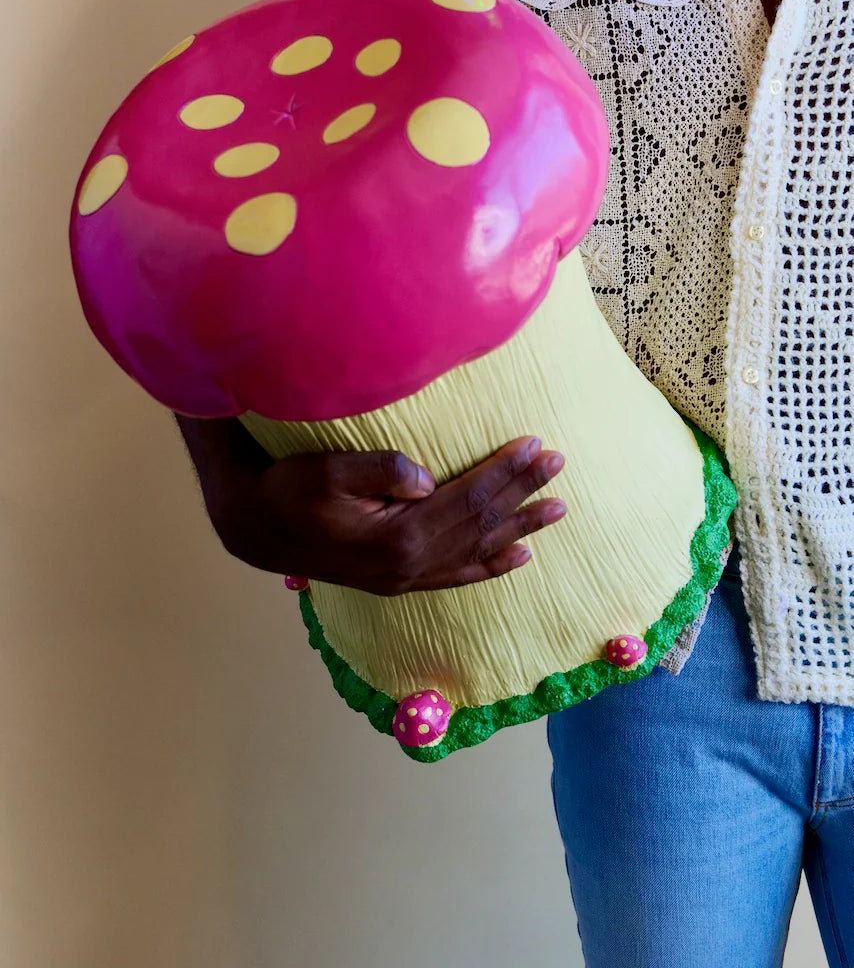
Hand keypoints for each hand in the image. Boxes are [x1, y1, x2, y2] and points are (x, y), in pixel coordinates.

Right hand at [210, 432, 565, 595]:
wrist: (257, 528)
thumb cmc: (290, 489)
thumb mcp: (328, 469)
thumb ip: (381, 469)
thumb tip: (428, 477)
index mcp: (401, 536)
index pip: (470, 499)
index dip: (506, 471)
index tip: (536, 445)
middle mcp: (411, 564)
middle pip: (482, 524)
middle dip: (523, 492)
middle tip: (559, 465)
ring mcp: (407, 577)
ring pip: (478, 553)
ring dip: (520, 528)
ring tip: (558, 511)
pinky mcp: (399, 580)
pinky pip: (458, 577)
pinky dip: (492, 567)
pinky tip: (519, 558)